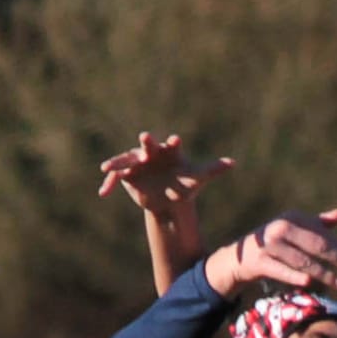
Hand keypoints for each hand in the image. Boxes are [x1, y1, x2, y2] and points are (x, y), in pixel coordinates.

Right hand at [98, 130, 233, 220]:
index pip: (172, 145)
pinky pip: (116, 178)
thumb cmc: (184, 186)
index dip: (174, 143)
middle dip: (147, 142)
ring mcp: (136, 162)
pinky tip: (103, 193)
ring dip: (118, 163)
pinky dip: (109, 184)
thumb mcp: (198, 179)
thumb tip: (233, 163)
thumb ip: (213, 169)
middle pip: (148, 146)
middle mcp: (151, 153)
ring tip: (108, 168)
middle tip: (145, 137)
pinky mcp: (126, 174)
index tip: (177, 141)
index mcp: (169, 151)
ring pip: (126, 161)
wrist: (168, 200)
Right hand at [204, 211, 336, 300]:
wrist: (240, 257)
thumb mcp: (295, 229)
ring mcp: (270, 245)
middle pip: (317, 245)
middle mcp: (282, 228)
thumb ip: (318, 224)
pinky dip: (294, 276)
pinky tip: (309, 282)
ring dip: (324, 274)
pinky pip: (281, 270)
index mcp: (293, 218)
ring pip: (303, 261)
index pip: (324, 235)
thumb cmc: (275, 243)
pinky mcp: (260, 261)